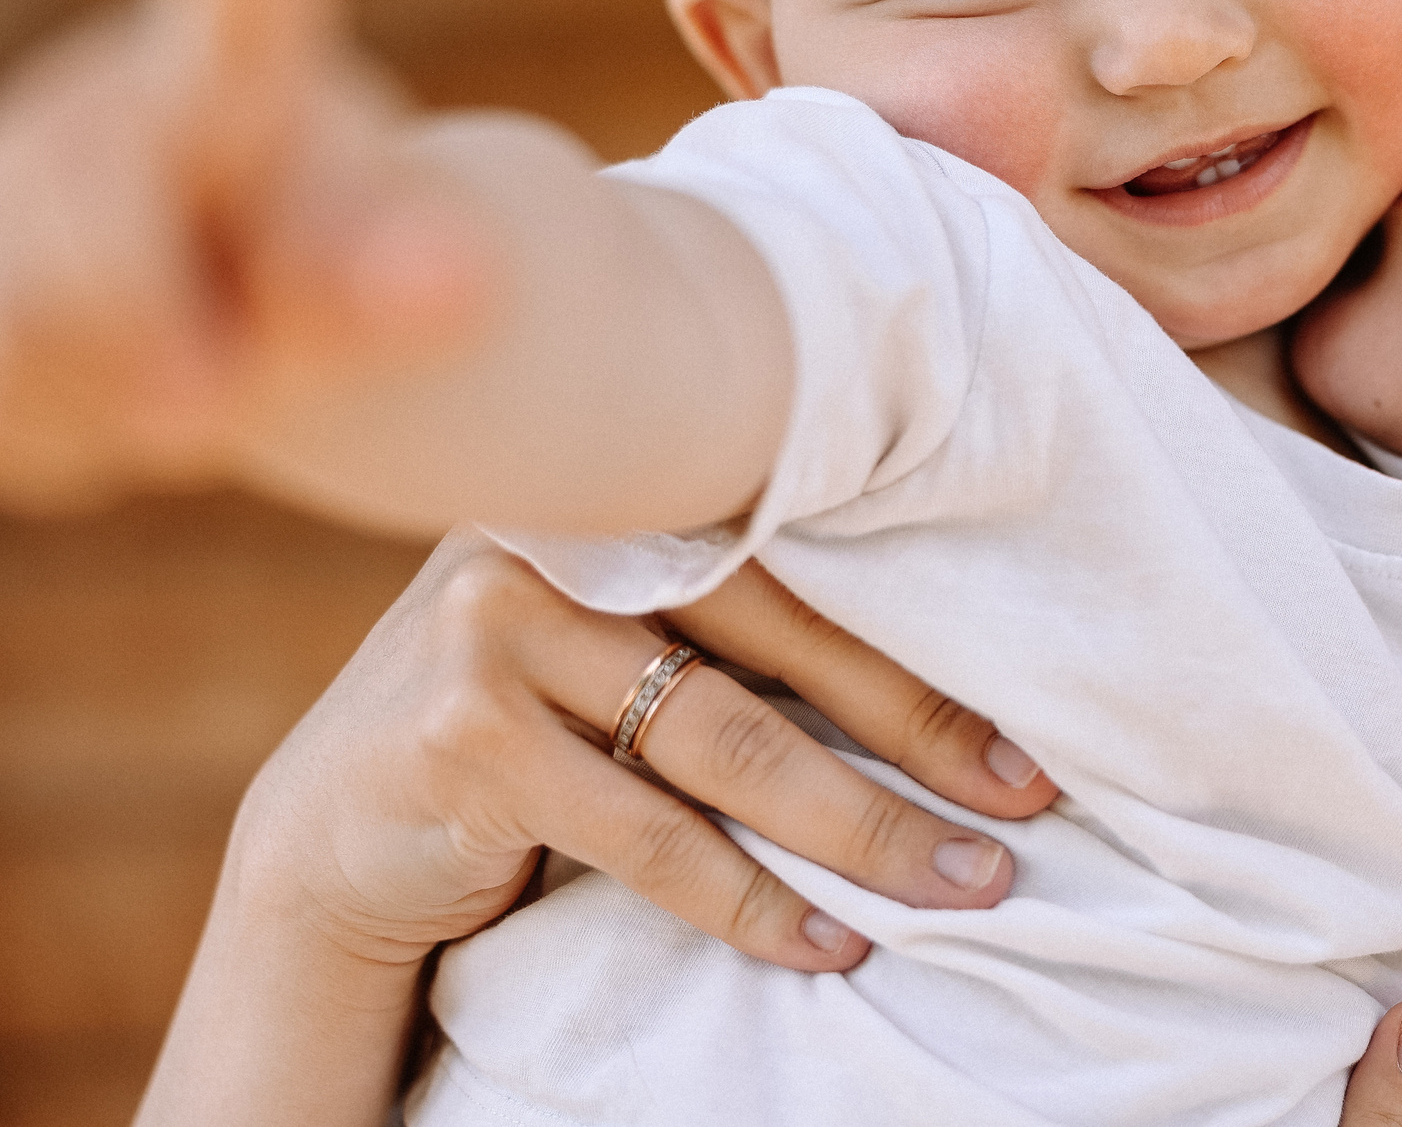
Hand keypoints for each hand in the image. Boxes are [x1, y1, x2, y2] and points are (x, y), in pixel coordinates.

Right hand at [0, 0, 489, 514]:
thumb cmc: (327, 267)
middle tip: (208, 398)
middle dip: (146, 345)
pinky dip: (62, 434)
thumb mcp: (388, 290)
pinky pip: (8, 400)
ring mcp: (33, 165)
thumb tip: (465, 270)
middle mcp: (110, 97)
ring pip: (29, 348)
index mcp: (240, 74)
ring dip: (114, 404)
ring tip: (187, 380)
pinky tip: (104, 401)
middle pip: (87, 249)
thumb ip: (394, 285)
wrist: (227, 287)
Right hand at [142, 531, 1060, 1124]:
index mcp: (625, 493)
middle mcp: (560, 534)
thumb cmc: (528, 730)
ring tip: (962, 886)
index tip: (1032, 736)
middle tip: (1025, 809)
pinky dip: (751, 899)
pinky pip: (650, 833)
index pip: (811, 560)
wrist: (333, 835)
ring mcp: (497, 625)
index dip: (930, 646)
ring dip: (863, 830)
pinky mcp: (461, 734)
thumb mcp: (624, 648)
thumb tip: (956, 699)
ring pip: (731, 744)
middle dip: (920, 738)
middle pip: (787, 641)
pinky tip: (826, 943)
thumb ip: (736, 626)